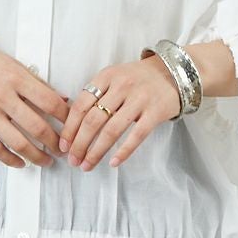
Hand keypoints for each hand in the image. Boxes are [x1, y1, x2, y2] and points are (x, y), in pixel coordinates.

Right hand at [0, 39, 70, 169]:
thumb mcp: (13, 63)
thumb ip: (36, 82)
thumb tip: (62, 99)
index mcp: (17, 78)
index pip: (50, 103)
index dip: (66, 118)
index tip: (73, 127)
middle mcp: (3, 96)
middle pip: (37, 127)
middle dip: (55, 142)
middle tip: (63, 150)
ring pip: (18, 142)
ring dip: (36, 156)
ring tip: (47, 161)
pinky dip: (10, 159)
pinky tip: (21, 163)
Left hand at [58, 55, 180, 170]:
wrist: (174, 72)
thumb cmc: (138, 79)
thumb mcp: (114, 77)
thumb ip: (95, 94)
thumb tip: (72, 125)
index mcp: (106, 76)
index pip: (81, 105)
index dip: (70, 128)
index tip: (63, 145)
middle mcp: (121, 86)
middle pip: (93, 120)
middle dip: (80, 144)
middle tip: (73, 160)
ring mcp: (139, 99)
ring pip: (111, 130)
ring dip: (96, 151)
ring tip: (87, 165)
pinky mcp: (155, 112)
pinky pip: (136, 136)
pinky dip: (123, 152)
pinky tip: (113, 162)